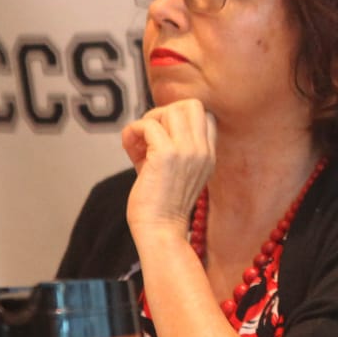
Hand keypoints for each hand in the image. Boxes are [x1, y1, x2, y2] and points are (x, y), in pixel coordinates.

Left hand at [122, 99, 216, 239]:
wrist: (159, 231)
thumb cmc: (160, 205)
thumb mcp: (173, 171)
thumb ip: (165, 146)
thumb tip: (141, 126)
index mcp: (208, 155)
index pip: (205, 115)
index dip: (179, 118)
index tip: (160, 137)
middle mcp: (202, 151)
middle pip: (192, 104)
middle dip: (165, 112)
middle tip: (150, 135)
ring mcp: (187, 151)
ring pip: (170, 110)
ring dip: (148, 121)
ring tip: (138, 143)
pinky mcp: (167, 155)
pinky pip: (147, 124)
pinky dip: (133, 131)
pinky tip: (129, 148)